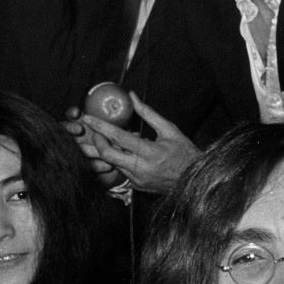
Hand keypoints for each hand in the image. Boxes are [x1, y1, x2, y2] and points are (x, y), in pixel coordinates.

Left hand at [71, 93, 201, 193]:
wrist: (195, 180)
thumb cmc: (185, 154)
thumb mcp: (169, 130)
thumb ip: (148, 113)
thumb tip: (132, 97)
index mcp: (150, 152)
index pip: (118, 137)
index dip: (100, 126)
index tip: (88, 118)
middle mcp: (141, 168)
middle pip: (107, 154)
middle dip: (97, 141)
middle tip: (96, 131)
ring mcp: (138, 179)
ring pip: (113, 163)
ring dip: (110, 149)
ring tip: (119, 140)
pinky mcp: (137, 186)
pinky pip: (121, 171)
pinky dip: (120, 159)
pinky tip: (129, 153)